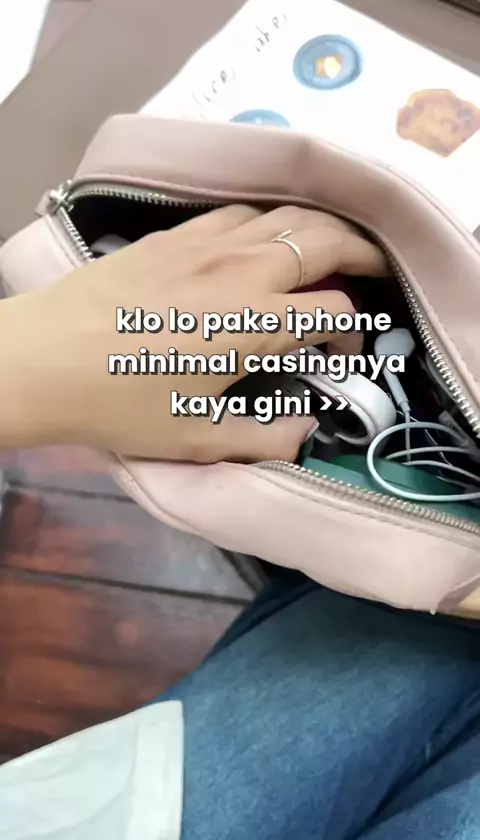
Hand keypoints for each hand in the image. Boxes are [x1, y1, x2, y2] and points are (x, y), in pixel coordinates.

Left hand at [0, 205, 387, 461]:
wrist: (41, 361)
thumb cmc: (120, 405)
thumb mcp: (197, 439)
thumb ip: (265, 439)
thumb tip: (305, 432)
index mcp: (256, 322)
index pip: (335, 309)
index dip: (354, 331)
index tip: (342, 352)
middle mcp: (241, 268)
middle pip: (325, 236)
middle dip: (362, 252)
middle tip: (372, 271)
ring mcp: (204, 243)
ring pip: (283, 213)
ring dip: (316, 229)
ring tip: (323, 253)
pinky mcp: (171, 234)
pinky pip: (236, 212)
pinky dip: (265, 221)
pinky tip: (257, 243)